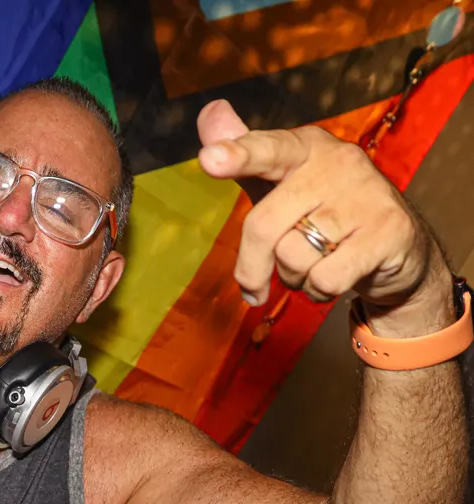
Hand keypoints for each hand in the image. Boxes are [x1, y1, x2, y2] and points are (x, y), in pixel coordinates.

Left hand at [195, 99, 452, 335]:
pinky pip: (325, 278)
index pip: (267, 150)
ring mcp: (365, 195)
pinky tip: (336, 276)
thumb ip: (244, 155)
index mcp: (305, 147)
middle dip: (252, 267)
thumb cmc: (322, 212)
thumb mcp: (279, 183)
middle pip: (263, 226)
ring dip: (294, 277)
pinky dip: (320, 290)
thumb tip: (209, 111)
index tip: (209, 159)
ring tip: (315, 263)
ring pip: (293, 257)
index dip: (237, 155)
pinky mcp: (387, 231)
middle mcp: (337, 162)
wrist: (396, 247)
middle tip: (255, 284)